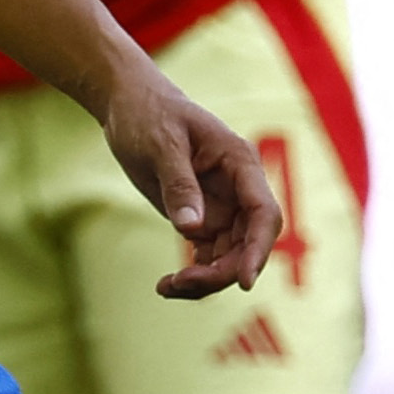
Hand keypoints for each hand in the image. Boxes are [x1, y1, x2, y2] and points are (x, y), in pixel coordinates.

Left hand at [92, 60, 281, 298]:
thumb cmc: (148, 114)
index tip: (244, 282)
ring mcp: (223, 207)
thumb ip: (179, 185)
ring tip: (167, 287)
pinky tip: (166, 285)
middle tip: (181, 282)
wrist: (130, 106)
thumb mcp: (161, 144)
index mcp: (240, 162)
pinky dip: (194, 276)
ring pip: (230, 257)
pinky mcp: (203, 220)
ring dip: (205, 280)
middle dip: (222, 271)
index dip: (259, 249)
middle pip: (248, 243)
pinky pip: (209, 258)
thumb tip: (192, 229)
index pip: (263, 212)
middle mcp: (238, 189)